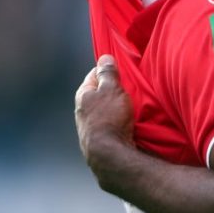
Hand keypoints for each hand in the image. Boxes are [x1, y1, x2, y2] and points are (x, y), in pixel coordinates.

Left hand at [74, 55, 135, 170]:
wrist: (108, 155)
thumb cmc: (109, 117)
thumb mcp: (112, 89)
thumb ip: (108, 73)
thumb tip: (104, 57)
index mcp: (83, 95)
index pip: (94, 75)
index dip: (108, 71)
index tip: (121, 72)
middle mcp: (82, 111)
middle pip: (100, 94)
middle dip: (113, 91)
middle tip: (129, 90)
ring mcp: (89, 128)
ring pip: (105, 111)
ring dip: (116, 109)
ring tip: (131, 110)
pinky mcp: (98, 141)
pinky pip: (109, 126)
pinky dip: (117, 123)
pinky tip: (127, 126)